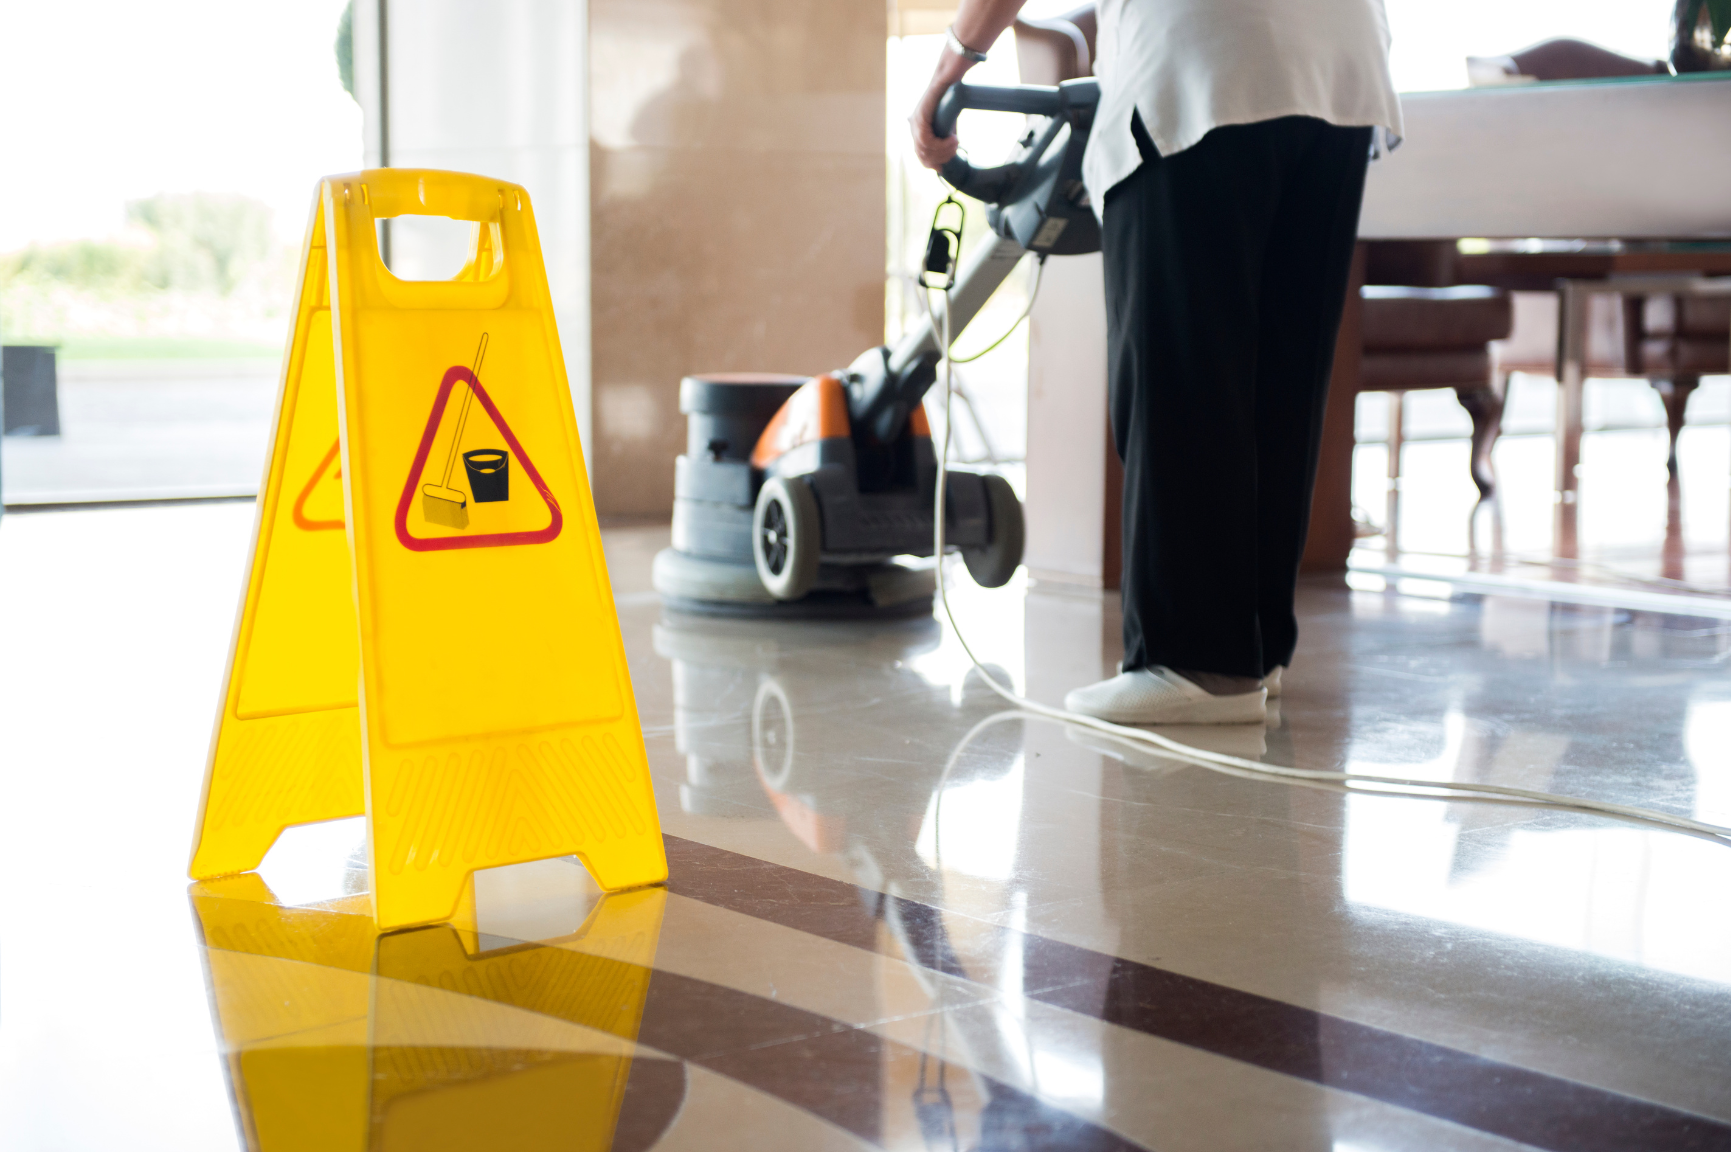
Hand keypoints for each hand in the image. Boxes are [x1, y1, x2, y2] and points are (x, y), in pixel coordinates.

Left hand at [909, 48, 974, 169]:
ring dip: (943, 151)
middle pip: (922, 155)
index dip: (933, 165)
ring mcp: (915, 120)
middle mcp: (913, 126)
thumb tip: (947, 159)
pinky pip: (925, 139)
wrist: (951, 76)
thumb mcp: (947, 124)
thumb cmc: (951, 97)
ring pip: (924, 149)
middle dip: (940, 158)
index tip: (946, 166)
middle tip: (955, 152)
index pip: (920, 156)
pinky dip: (940, 144)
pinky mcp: (920, 115)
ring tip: (955, 145)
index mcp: (917, 129)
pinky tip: (953, 140)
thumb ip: (944, 139)